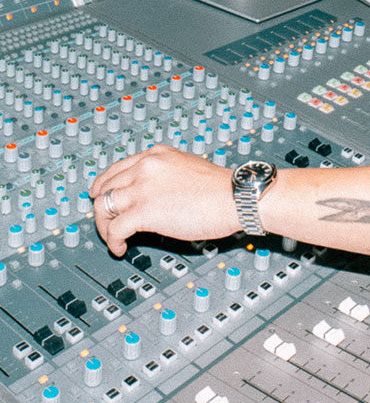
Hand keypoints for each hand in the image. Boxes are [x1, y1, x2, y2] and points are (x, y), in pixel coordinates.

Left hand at [90, 145, 239, 256]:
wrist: (235, 197)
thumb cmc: (220, 189)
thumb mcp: (187, 168)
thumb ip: (164, 175)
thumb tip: (152, 195)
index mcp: (156, 155)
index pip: (116, 168)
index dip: (105, 187)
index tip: (102, 198)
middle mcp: (145, 167)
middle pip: (106, 187)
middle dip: (102, 208)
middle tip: (106, 223)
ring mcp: (143, 188)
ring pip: (103, 207)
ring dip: (104, 227)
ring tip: (113, 239)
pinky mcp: (144, 211)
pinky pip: (115, 228)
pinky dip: (113, 241)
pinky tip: (121, 248)